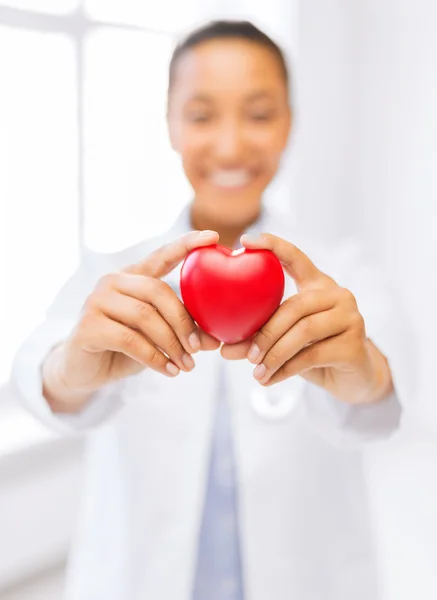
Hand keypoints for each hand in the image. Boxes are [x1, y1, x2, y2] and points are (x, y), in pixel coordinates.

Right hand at [43, 230, 220, 409]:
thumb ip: (184, 333)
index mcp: (133, 276)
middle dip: (183, 322)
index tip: (213, 236)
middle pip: (158, 291)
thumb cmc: (125, 349)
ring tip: (187, 366)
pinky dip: (154, 358)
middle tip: (198, 348)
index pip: (162, 255)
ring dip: (171, 344)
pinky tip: (169, 371)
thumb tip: (215, 341)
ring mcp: (97, 300)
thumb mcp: (159, 338)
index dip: (186, 244)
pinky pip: (130, 340)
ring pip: (145, 316)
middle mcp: (113, 281)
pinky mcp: (87, 325)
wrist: (83, 371)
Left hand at [221, 233, 392, 404]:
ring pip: (303, 331)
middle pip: (295, 305)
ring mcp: (351, 318)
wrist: (353, 380)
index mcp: (318, 285)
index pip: (296, 257)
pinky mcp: (355, 345)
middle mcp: (338, 295)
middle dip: (266, 332)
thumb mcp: (285, 342)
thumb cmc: (314, 353)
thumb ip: (258, 340)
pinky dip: (286, 370)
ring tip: (256, 372)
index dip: (273, 245)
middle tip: (246, 354)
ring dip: (274, 354)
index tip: (245, 240)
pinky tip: (270, 379)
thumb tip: (223, 350)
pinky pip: (312, 355)